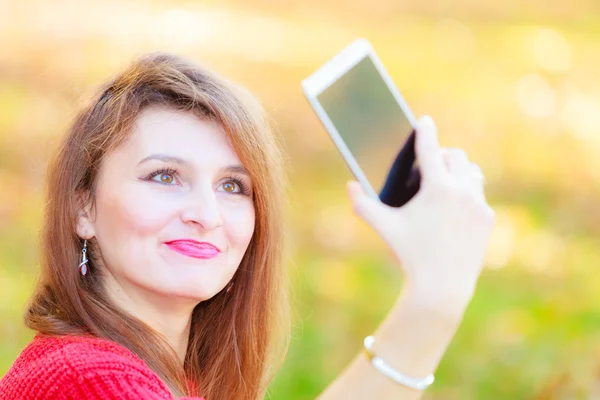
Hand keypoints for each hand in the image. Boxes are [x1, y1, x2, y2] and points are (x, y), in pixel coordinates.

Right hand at [348, 116, 494, 309]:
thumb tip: (349, 186)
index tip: (424, 121)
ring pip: (471, 173)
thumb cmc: (409, 254)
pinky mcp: (487, 219)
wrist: (442, 286)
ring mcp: (478, 204)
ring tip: (446, 180)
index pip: (430, 147)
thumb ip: (363, 205)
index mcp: (437, 187)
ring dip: (459, 171)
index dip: (425, 130)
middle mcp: (462, 190)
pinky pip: (478, 196)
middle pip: (456, 155)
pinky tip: (456, 205)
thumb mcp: (384, 228)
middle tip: (431, 162)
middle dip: (443, 154)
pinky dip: (467, 195)